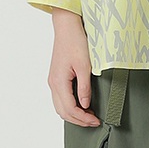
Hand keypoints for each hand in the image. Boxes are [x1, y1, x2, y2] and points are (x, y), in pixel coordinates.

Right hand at [48, 8, 100, 126]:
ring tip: (89, 115)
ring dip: (73, 114)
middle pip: (63, 111)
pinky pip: (60, 98)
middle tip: (93, 121)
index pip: (70, 109)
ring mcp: (53, 80)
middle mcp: (53, 83)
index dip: (83, 118)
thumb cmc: (75, 41)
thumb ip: (84, 87)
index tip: (95, 120)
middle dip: (78, 119)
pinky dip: (70, 105)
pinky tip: (80, 104)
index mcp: (58, 82)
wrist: (66, 26)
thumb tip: (85, 105)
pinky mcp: (56, 76)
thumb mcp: (84, 65)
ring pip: (60, 106)